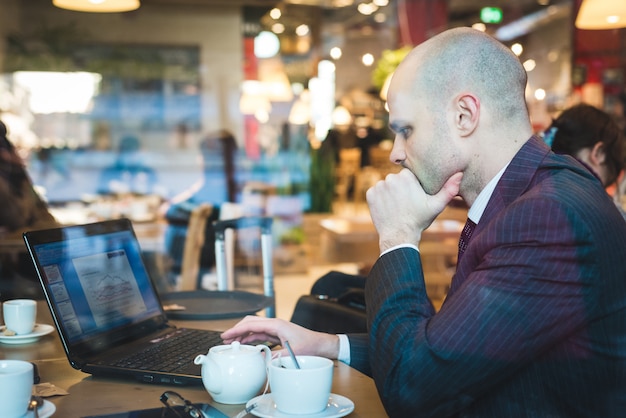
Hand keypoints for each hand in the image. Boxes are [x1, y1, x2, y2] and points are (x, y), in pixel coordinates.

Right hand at [221, 316, 340, 359]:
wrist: (320, 344)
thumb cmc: (310, 345)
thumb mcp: (292, 353)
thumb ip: (276, 356)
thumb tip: (261, 360)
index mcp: (276, 324)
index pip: (251, 324)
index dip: (237, 330)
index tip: (226, 335)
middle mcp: (275, 324)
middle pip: (250, 323)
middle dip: (237, 329)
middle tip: (225, 338)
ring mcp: (275, 329)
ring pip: (254, 328)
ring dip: (243, 334)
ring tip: (232, 342)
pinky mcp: (277, 335)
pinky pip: (260, 334)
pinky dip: (251, 338)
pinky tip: (246, 345)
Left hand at [366, 170, 462, 251]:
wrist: (399, 236)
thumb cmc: (419, 221)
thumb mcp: (436, 206)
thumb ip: (449, 189)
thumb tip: (459, 174)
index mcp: (406, 176)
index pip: (408, 176)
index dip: (411, 187)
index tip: (414, 198)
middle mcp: (390, 178)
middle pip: (396, 180)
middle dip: (400, 189)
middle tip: (406, 203)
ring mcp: (379, 186)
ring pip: (386, 186)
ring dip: (390, 194)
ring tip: (397, 207)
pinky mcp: (370, 195)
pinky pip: (375, 192)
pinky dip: (380, 199)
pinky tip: (387, 208)